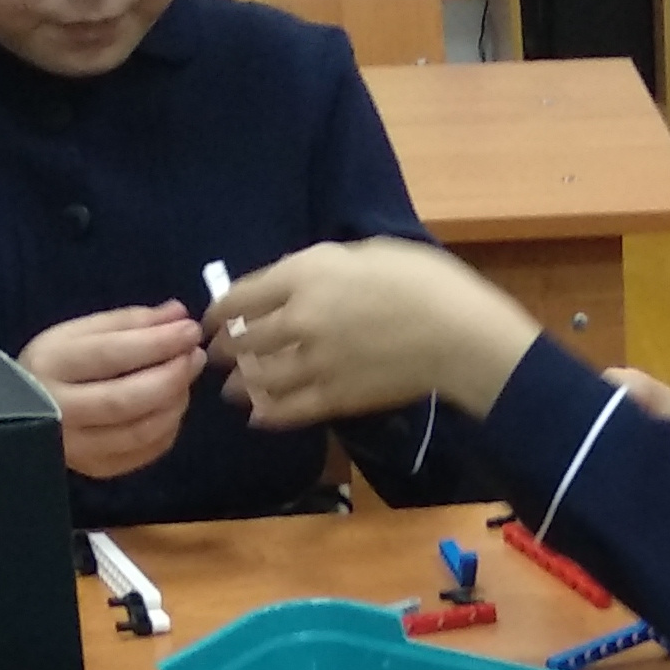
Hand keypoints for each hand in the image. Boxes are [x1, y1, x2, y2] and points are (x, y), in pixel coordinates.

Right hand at [18, 308, 204, 481]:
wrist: (18, 410)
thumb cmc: (56, 364)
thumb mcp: (81, 332)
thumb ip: (129, 322)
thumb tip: (177, 313)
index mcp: (50, 365)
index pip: (110, 355)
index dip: (156, 343)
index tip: (190, 330)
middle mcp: (58, 411)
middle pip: (126, 400)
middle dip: (171, 376)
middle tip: (195, 356)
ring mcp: (76, 447)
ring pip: (139, 432)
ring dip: (174, 403)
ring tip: (186, 378)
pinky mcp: (95, 469)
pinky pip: (143, 453)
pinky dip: (167, 428)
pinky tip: (171, 406)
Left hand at [206, 241, 538, 427]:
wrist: (457, 335)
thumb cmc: (423, 280)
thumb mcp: (364, 253)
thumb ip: (321, 269)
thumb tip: (296, 283)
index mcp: (303, 276)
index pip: (239, 296)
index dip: (218, 311)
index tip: (212, 319)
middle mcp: (297, 320)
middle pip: (242, 340)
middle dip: (226, 349)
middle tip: (219, 355)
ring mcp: (313, 363)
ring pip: (258, 380)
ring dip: (241, 385)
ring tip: (235, 389)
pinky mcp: (333, 398)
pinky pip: (287, 411)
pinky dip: (268, 415)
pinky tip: (259, 416)